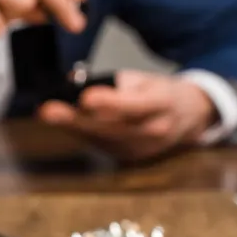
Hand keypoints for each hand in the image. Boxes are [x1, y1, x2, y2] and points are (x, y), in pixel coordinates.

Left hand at [38, 70, 218, 161]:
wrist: (189, 118)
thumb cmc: (161, 91)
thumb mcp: (145, 78)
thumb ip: (113, 81)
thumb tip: (75, 82)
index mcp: (163, 104)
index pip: (134, 105)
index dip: (109, 103)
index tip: (85, 98)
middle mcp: (155, 130)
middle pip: (111, 127)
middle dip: (76, 119)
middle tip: (47, 110)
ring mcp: (142, 149)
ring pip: (102, 138)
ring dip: (72, 126)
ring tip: (48, 113)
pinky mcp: (129, 158)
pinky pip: (101, 145)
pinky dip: (81, 132)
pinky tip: (64, 121)